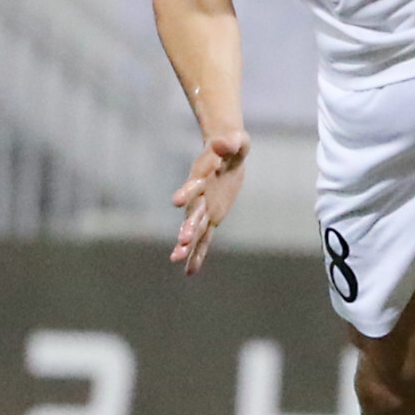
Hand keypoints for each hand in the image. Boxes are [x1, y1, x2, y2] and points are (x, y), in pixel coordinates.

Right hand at [170, 130, 249, 274]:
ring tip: (176, 259)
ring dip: (187, 245)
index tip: (176, 201)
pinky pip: (205, 238)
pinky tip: (189, 272)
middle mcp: (199, 195)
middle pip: (193, 212)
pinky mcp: (211, 217)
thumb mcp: (238, 142)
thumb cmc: (233, 146)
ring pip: (195, 229)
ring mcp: (203, 208)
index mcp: (202, 176)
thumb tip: (224, 144)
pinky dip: (198, 254)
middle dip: (187, 226)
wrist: (226, 152)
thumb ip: (231, 143)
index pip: (194, 185)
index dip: (186, 192)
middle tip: (182, 240)